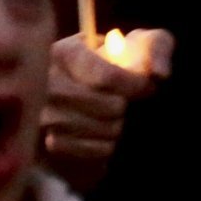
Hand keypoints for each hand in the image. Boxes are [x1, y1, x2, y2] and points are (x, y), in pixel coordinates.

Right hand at [42, 29, 172, 188]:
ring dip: (117, 129)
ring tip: (110, 119)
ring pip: (105, 132)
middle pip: (110, 107)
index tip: (148, 88)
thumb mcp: (137, 44)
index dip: (137, 86)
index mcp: (64, 53)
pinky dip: (104, 149)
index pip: (109, 76)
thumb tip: (159, 74)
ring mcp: (42, 118)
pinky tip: (100, 137)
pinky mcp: (46, 148)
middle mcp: (45, 84)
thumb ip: (156, 47)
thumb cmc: (114, 66)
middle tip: (122, 104)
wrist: (88, 95)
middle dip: (125, 107)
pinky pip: (92, 155)